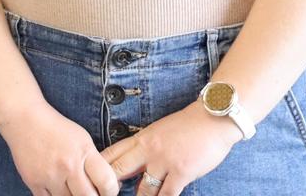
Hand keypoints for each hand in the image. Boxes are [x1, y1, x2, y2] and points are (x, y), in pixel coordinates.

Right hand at [0, 103, 118, 195]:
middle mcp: (68, 165)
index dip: (111, 191)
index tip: (107, 191)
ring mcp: (50, 176)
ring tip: (71, 187)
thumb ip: (94, 163)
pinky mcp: (34, 182)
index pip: (107, 182)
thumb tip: (107, 187)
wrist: (25, 119)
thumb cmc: (57, 128)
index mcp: (84, 152)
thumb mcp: (82, 139)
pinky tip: (57, 188)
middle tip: (90, 192)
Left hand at [99, 104, 239, 195]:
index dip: (100, 168)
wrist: (213, 117)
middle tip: (106, 194)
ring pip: (143, 190)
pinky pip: (167, 195)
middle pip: (119, 170)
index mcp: (142, 138)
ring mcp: (164, 161)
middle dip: (111, 186)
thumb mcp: (160, 131)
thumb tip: (134, 167)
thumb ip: (146, 147)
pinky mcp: (181, 172)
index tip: (92, 179)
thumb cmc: (188, 126)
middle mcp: (149, 150)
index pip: (112, 153)